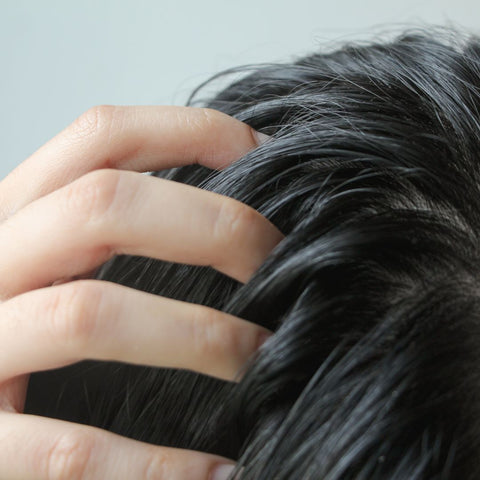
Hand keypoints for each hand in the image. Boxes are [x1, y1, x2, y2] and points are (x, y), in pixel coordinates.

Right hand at [0, 106, 283, 478]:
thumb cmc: (28, 333)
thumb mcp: (58, 258)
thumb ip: (112, 225)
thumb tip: (235, 212)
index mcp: (19, 214)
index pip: (103, 135)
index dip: (193, 132)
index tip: (270, 156)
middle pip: (103, 205)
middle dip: (214, 225)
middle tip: (280, 263)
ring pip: (90, 314)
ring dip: (200, 336)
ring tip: (263, 357)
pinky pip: (67, 450)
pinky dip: (153, 465)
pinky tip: (217, 473)